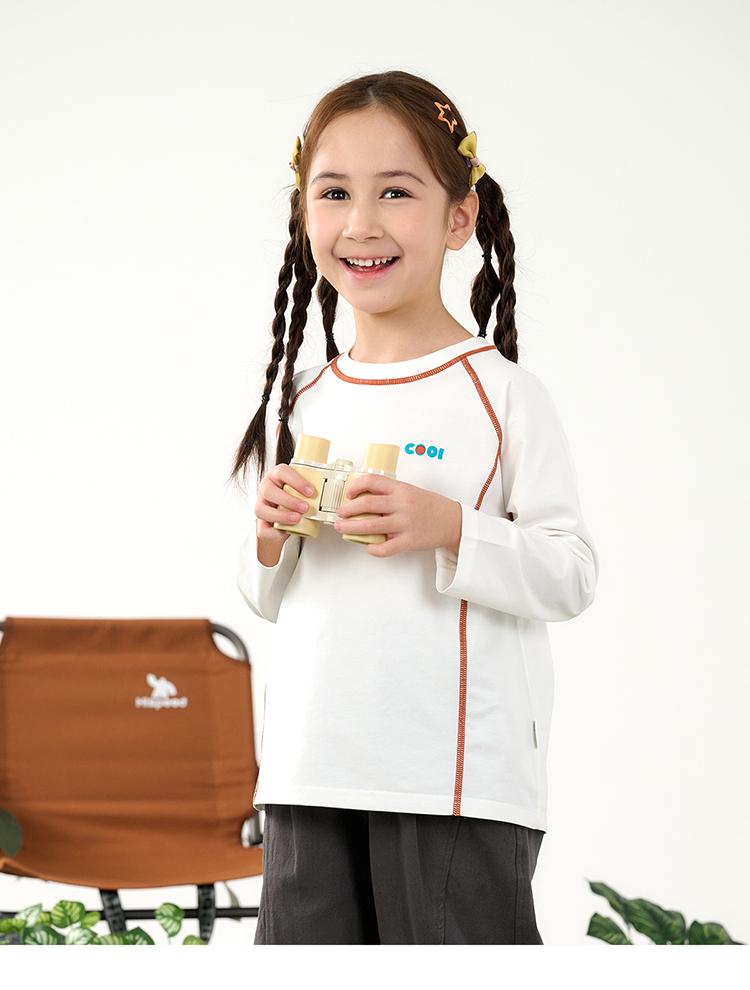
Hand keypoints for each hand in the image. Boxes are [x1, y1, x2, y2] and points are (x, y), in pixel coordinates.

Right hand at [255, 464, 314, 562]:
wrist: (282, 516)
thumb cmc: (294, 499)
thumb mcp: (301, 489)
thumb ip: (311, 489)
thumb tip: (335, 492)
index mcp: (276, 476)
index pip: (282, 472)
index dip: (296, 481)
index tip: (311, 492)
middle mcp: (265, 488)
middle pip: (269, 491)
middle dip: (289, 500)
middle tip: (305, 507)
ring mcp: (260, 504)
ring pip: (261, 510)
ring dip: (281, 515)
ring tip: (297, 519)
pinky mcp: (260, 522)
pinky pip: (263, 529)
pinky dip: (274, 532)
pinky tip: (285, 531)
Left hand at [334, 474, 461, 557]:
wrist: (453, 521)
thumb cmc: (430, 506)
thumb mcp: (409, 492)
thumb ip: (389, 494)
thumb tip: (362, 499)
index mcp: (401, 489)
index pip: (372, 481)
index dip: (355, 486)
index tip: (348, 494)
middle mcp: (402, 504)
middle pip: (366, 504)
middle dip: (347, 510)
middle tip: (340, 514)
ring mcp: (405, 523)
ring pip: (370, 526)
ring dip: (351, 528)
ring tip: (342, 528)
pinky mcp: (409, 541)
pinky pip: (384, 548)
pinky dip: (372, 549)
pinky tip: (368, 546)